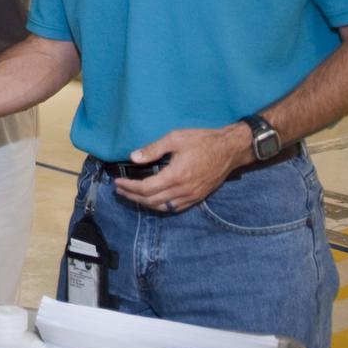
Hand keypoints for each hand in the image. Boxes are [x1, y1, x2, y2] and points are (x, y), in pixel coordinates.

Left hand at [111, 125, 251, 213]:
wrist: (230, 150)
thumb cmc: (203, 141)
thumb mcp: (176, 138)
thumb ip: (153, 149)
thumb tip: (133, 157)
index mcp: (175, 176)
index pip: (145, 188)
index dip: (129, 187)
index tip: (117, 183)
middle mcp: (182, 190)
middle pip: (151, 200)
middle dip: (132, 197)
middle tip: (120, 191)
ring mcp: (191, 196)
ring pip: (162, 207)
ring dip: (145, 204)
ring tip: (133, 197)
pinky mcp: (198, 197)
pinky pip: (175, 208)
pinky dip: (161, 207)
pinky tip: (154, 202)